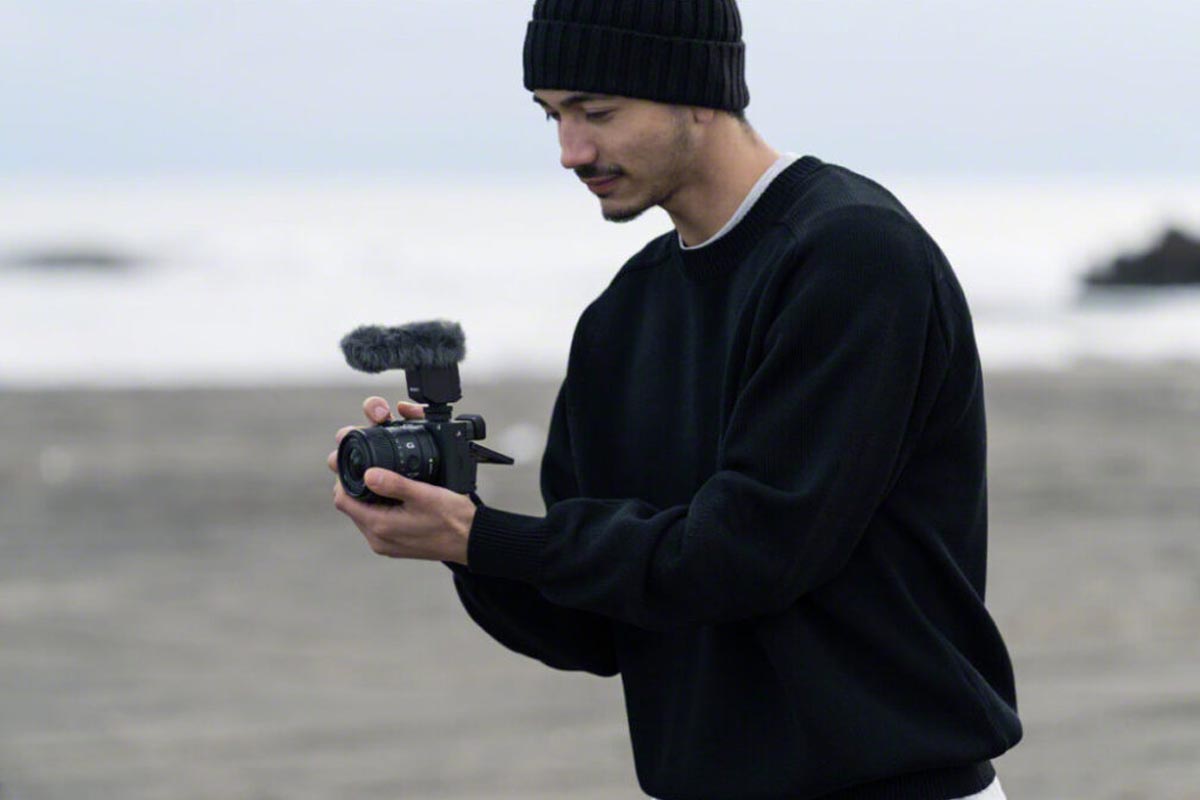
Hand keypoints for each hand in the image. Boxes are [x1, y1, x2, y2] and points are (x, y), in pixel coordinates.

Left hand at [328, 396, 475, 564]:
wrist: (472, 540)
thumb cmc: (452, 518)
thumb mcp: (425, 495)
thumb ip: (395, 484)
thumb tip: (368, 474)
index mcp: (380, 526)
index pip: (342, 499)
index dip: (344, 478)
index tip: (356, 462)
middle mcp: (378, 539)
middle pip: (351, 506)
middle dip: (355, 485)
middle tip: (370, 466)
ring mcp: (386, 544)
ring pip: (363, 514)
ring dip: (367, 497)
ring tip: (384, 478)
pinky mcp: (395, 545)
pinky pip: (377, 522)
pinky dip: (379, 507)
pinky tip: (395, 496)